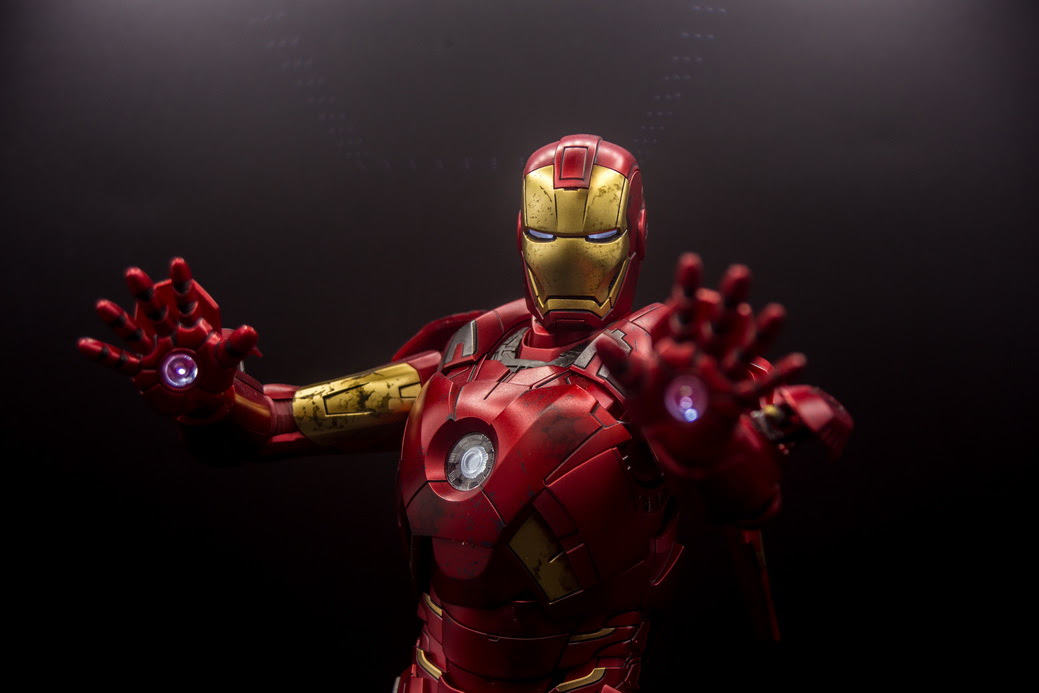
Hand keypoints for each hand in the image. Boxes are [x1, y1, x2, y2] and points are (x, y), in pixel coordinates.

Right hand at [78, 257, 259, 421]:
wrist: (203, 401)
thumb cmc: (215, 374)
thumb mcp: (227, 360)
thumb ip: (236, 345)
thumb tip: (250, 330)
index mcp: (190, 329)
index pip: (186, 303)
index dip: (182, 285)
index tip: (178, 263)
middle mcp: (168, 336)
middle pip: (155, 312)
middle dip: (144, 294)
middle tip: (133, 274)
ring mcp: (152, 352)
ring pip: (133, 334)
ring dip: (117, 321)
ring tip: (102, 306)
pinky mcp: (141, 371)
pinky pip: (120, 362)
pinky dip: (103, 355)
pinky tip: (84, 345)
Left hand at [596, 253, 804, 454]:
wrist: (674, 444)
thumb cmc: (656, 407)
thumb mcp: (634, 384)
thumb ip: (621, 362)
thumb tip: (601, 341)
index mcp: (680, 346)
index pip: (684, 311)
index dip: (687, 288)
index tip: (691, 260)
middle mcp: (705, 355)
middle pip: (720, 324)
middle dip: (730, 301)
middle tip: (740, 274)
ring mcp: (723, 376)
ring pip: (744, 351)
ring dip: (761, 334)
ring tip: (777, 313)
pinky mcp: (735, 400)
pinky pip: (758, 388)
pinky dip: (777, 377)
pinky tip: (797, 362)